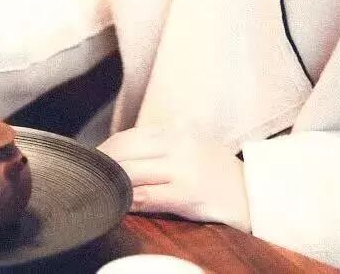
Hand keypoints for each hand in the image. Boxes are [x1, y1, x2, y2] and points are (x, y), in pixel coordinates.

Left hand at [98, 126, 250, 232]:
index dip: (103, 152)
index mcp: (177, 130)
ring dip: (109, 185)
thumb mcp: (190, 148)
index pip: (127, 137)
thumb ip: (159, 148)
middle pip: (124, 152)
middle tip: (85, 181)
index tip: (88, 164)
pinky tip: (117, 208)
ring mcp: (183, 168)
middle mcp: (179, 144)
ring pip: (131, 174)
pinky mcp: (187, 194)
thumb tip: (118, 157)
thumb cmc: (216, 173)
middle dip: (100, 168)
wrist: (255, 194)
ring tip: (94, 194)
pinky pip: (147, 197)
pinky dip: (127, 202)